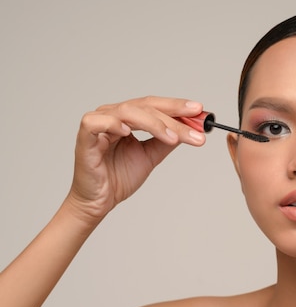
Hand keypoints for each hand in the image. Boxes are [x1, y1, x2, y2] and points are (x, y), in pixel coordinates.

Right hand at [66, 96, 205, 221]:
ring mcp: (98, 123)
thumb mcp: (151, 156)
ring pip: (129, 112)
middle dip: (173, 115)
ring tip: (173, 138)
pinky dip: (114, 124)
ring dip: (154, 123)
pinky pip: (97, 122)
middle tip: (195, 126)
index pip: (155, 105)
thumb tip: (191, 129)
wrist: (100, 201)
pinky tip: (129, 133)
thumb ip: (167, 141)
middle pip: (146, 106)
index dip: (177, 106)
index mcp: (128, 117)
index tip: (200, 111)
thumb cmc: (119, 176)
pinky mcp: (85, 136)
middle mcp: (113, 115)